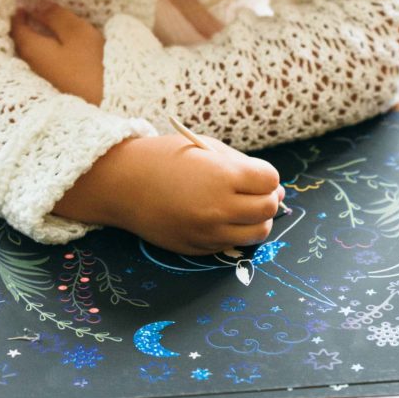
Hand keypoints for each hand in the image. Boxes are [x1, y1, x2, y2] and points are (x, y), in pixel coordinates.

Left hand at [11, 0, 104, 103]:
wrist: (108, 105)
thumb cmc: (91, 67)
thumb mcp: (76, 33)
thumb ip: (55, 16)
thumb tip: (35, 3)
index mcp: (31, 49)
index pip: (16, 25)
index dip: (20, 10)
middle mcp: (30, 65)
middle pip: (21, 40)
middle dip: (27, 24)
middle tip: (37, 8)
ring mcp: (41, 79)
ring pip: (33, 52)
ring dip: (39, 38)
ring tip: (50, 24)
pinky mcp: (54, 87)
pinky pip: (44, 63)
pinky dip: (48, 51)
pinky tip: (61, 47)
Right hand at [54, 132, 285, 254]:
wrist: (125, 184)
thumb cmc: (167, 158)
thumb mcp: (206, 148)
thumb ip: (241, 166)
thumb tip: (273, 186)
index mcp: (223, 177)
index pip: (270, 181)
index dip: (267, 176)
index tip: (258, 173)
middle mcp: (219, 209)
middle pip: (268, 209)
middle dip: (268, 198)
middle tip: (257, 190)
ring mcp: (208, 232)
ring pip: (257, 234)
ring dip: (257, 219)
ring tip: (245, 206)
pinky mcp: (198, 248)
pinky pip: (232, 243)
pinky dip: (234, 232)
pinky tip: (221, 217)